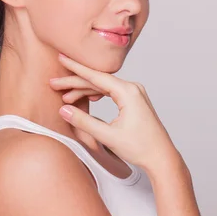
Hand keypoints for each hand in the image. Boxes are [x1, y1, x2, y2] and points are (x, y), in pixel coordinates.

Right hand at [49, 53, 180, 171]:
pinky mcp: (134, 101)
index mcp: (128, 92)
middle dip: (75, 82)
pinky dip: (97, 95)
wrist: (161, 157)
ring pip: (104, 86)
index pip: (96, 76)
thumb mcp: (108, 136)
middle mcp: (133, 88)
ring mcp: (135, 94)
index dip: (76, 68)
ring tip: (65, 97)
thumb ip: (84, 122)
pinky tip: (86, 98)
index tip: (62, 58)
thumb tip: (64, 110)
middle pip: (98, 80)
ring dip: (85, 90)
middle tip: (55, 84)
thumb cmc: (141, 147)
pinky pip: (112, 92)